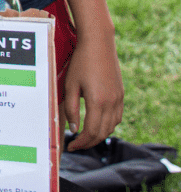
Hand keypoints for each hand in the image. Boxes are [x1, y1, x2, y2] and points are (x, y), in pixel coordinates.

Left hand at [62, 32, 123, 150]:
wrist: (99, 45)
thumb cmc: (80, 63)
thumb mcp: (70, 85)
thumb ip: (70, 108)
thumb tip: (74, 129)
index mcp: (98, 101)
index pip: (91, 132)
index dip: (81, 143)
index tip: (70, 146)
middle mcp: (112, 103)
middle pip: (103, 133)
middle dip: (89, 143)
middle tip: (76, 145)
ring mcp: (119, 99)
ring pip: (112, 127)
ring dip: (99, 136)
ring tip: (84, 137)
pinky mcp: (121, 94)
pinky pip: (117, 117)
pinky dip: (107, 126)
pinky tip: (97, 125)